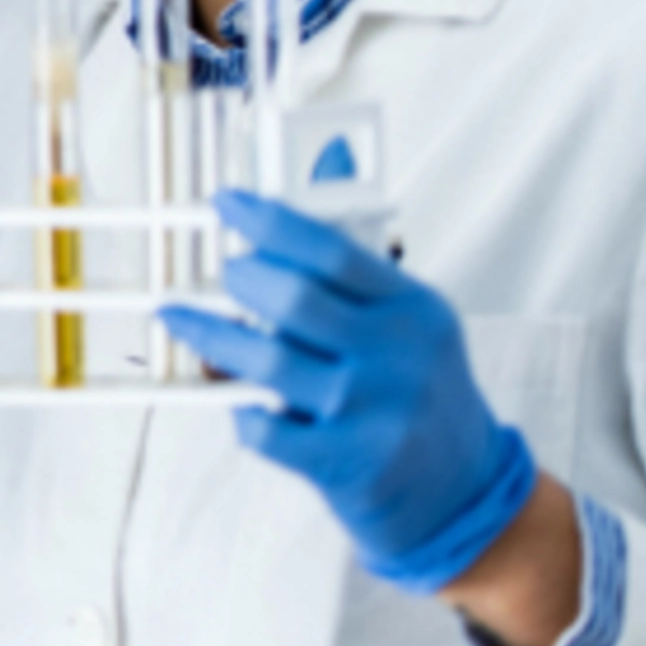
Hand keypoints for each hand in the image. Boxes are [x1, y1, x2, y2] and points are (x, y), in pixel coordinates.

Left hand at [161, 189, 535, 593]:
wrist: (463, 492)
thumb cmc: (419, 391)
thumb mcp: (408, 317)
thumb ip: (357, 250)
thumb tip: (330, 153)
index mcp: (414, 310)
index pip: (333, 251)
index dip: (271, 221)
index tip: (227, 203)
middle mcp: (399, 358)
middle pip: (296, 300)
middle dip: (243, 278)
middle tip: (224, 272)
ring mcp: (374, 415)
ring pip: (270, 362)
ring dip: (213, 337)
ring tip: (183, 319)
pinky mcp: (349, 465)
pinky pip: (268, 428)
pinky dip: (238, 407)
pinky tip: (232, 394)